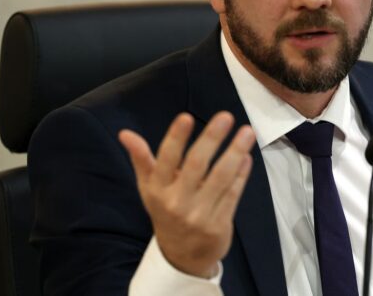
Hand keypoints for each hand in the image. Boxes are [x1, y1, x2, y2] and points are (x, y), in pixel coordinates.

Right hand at [118, 111, 254, 277]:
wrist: (181, 256)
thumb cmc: (166, 211)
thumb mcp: (149, 188)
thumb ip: (141, 159)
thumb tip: (125, 133)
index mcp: (157, 190)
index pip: (166, 160)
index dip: (176, 138)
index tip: (186, 117)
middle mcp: (176, 202)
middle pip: (196, 165)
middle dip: (212, 139)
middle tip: (225, 117)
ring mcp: (199, 215)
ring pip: (220, 178)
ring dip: (235, 153)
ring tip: (247, 132)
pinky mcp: (219, 225)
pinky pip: (233, 194)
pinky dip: (241, 174)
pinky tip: (247, 156)